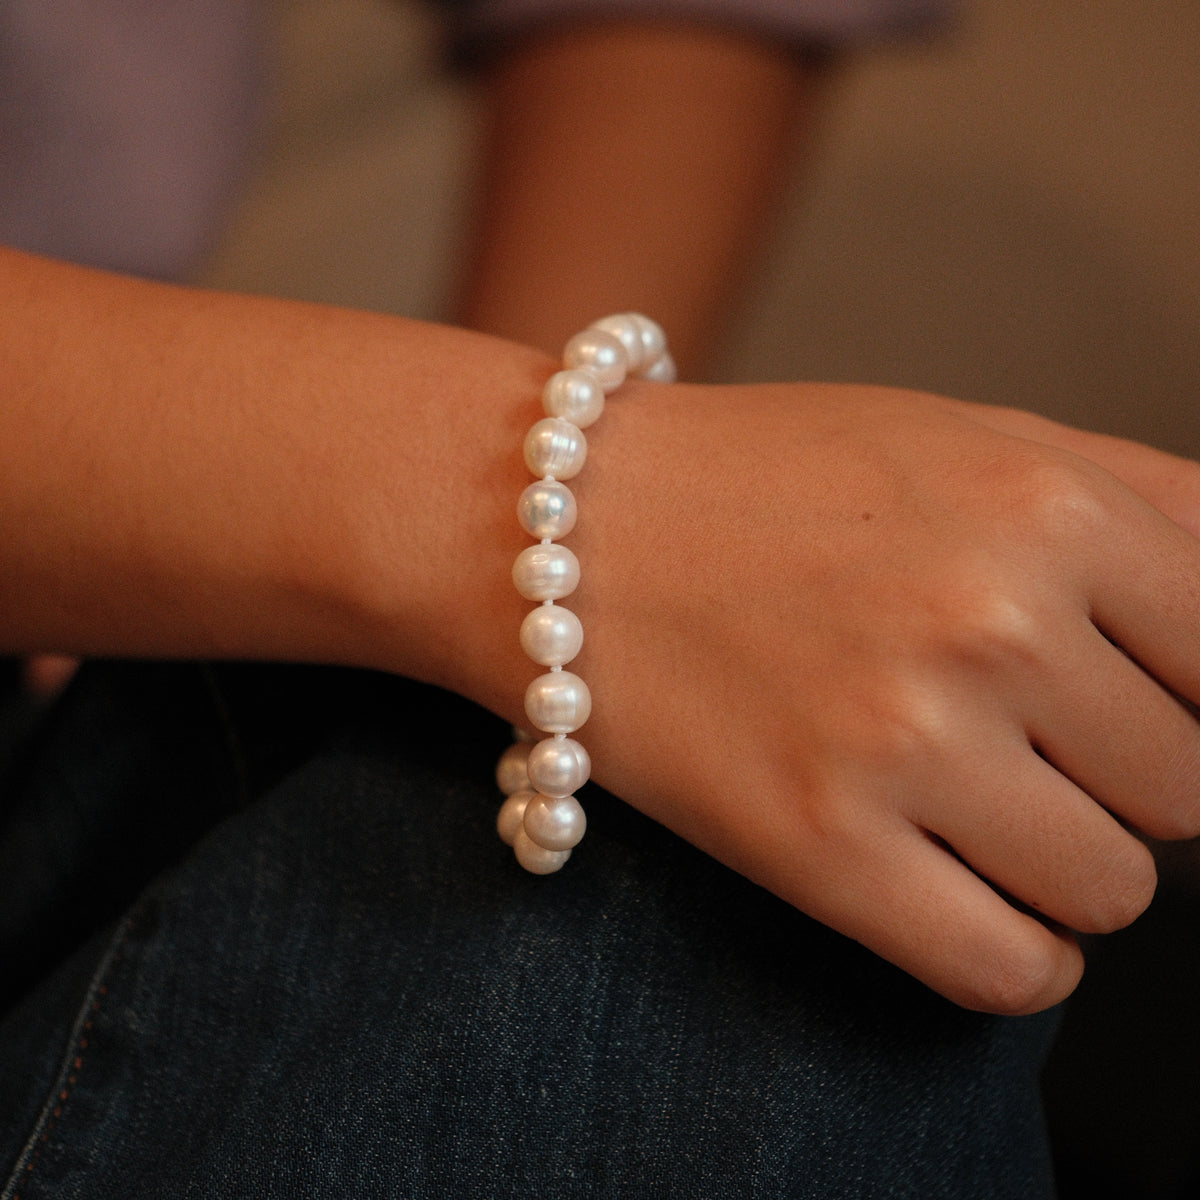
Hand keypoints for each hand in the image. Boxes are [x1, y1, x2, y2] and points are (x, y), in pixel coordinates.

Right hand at [564, 382, 1199, 1012]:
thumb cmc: (772, 480)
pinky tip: (957, 889)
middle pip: (1186, 794)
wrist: (564, 532)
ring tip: (968, 802)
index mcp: (1049, 507)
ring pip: (1110, 893)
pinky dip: (1012, 951)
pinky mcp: (818, 849)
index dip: (1191, 700)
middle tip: (1018, 740)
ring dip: (1060, 862)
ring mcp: (901, 742)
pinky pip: (1010, 972)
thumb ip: (1148, 505)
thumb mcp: (971, 436)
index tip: (1128, 709)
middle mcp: (988, 624)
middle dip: (1119, 779)